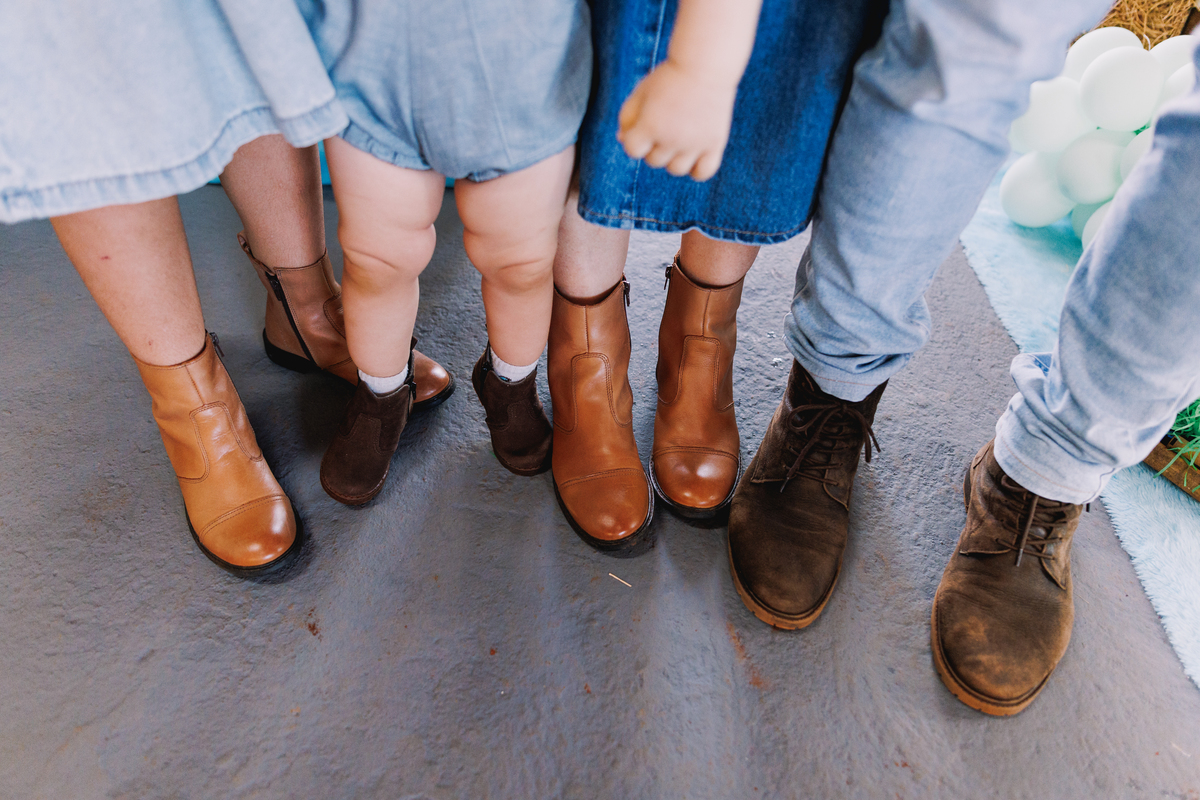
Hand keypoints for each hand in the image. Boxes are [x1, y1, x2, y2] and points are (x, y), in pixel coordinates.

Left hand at [617, 59, 737, 181]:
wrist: (706, 65)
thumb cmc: (670, 77)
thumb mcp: (641, 92)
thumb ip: (627, 116)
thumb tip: (622, 139)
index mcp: (650, 126)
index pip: (632, 150)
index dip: (634, 139)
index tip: (644, 125)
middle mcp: (671, 139)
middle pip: (654, 161)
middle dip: (653, 145)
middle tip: (664, 123)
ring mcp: (694, 144)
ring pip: (676, 169)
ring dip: (672, 158)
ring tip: (678, 138)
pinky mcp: (715, 144)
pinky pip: (703, 173)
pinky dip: (696, 170)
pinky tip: (693, 154)